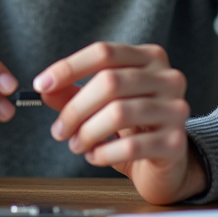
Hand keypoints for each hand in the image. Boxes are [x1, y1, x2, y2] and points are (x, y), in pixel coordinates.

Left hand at [33, 42, 205, 204]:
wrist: (168, 164)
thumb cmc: (134, 128)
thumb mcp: (103, 105)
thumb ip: (74, 93)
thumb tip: (45, 88)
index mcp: (149, 58)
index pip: (104, 52)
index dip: (69, 67)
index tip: (42, 85)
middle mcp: (168, 78)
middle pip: (109, 82)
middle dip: (75, 108)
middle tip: (59, 130)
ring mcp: (176, 109)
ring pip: (119, 113)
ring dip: (87, 133)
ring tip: (77, 145)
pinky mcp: (176, 142)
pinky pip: (131, 146)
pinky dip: (103, 153)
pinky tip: (95, 156)